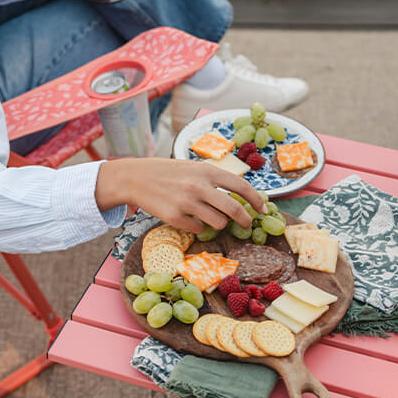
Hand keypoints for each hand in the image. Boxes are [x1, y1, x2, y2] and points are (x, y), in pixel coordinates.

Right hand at [94, 158, 267, 232]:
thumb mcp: (192, 168)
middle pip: (233, 209)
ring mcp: (186, 203)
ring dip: (218, 224)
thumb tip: (240, 197)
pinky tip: (187, 217)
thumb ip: (213, 179)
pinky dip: (197, 226)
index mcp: (206, 171)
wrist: (136, 177)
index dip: (256, 199)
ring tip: (208, 217)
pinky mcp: (174, 217)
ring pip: (218, 223)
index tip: (262, 209)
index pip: (240, 186)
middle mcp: (198, 186)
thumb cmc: (167, 172)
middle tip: (246, 224)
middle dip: (244, 220)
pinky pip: (198, 229)